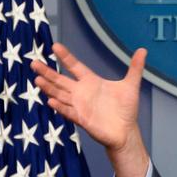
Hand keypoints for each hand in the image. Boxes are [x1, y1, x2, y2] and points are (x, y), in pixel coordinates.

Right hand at [32, 43, 149, 176]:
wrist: (126, 131)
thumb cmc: (126, 109)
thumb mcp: (131, 85)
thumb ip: (135, 68)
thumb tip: (143, 50)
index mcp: (91, 82)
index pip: (75, 67)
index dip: (66, 57)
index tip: (55, 46)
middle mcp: (82, 93)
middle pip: (61, 81)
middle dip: (48, 73)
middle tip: (33, 62)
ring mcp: (80, 106)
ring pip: (60, 95)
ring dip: (49, 89)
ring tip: (38, 80)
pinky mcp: (82, 119)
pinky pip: (69, 112)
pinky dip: (60, 108)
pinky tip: (51, 101)